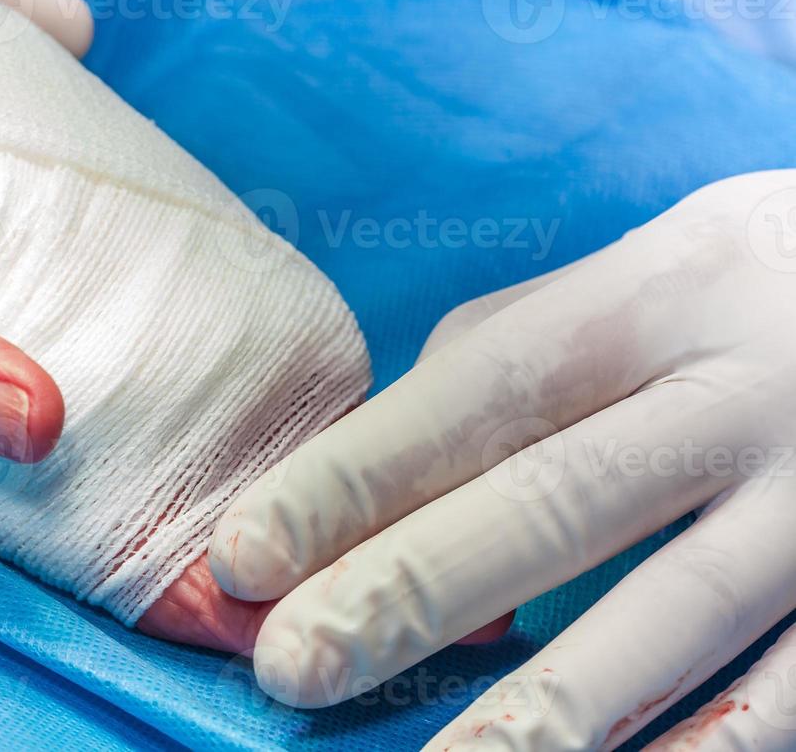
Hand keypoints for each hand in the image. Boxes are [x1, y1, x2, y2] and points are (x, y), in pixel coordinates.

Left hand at [211, 170, 795, 748]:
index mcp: (651, 298)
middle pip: (556, 500)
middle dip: (410, 589)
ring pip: (675, 612)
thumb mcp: (637, 278)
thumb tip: (367, 465)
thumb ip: (507, 359)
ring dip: (547, 706)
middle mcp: (739, 392)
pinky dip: (708, 747)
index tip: (244, 553)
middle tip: (291, 666)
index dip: (354, 476)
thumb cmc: (739, 296)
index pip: (475, 395)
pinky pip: (794, 685)